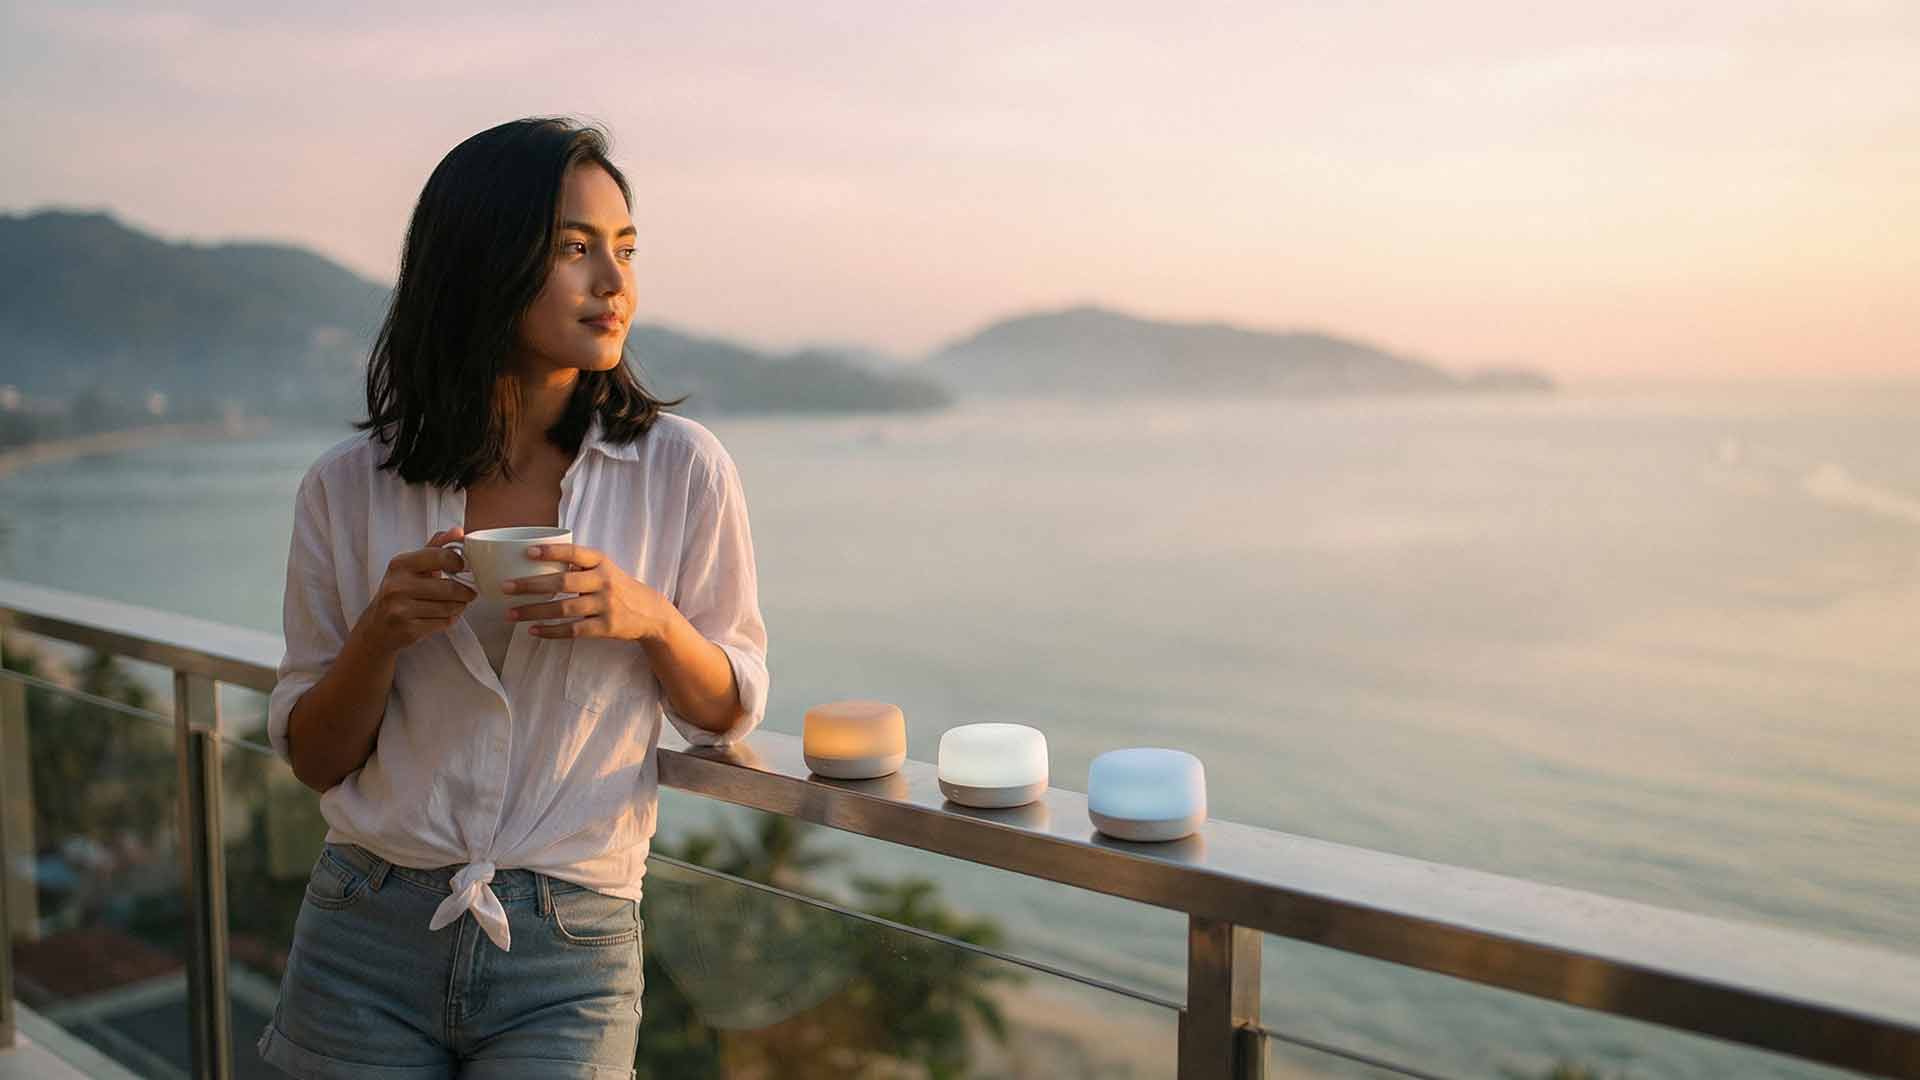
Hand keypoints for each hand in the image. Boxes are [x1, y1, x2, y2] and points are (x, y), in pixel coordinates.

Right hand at [354, 528, 476, 654]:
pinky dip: (449, 620)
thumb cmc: (398, 592)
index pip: (442, 556)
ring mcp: (401, 609)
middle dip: (465, 591)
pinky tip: (444, 616)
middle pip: (450, 587)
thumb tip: (458, 531)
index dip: (459, 563)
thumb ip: (435, 547)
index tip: (463, 568)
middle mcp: (398, 585)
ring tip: (457, 604)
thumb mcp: (411, 566)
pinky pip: (443, 623)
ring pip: (449, 607)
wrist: (376, 627)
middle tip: (469, 592)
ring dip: (459, 606)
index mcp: (401, 564)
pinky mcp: (408, 629)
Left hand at [503, 543, 674, 642]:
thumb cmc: (618, 587)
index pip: (574, 553)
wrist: (651, 613)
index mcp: (601, 562)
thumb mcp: (604, 569)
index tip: (526, 553)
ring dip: (534, 611)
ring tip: (510, 613)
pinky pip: (573, 630)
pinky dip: (551, 631)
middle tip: (505, 587)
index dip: (551, 552)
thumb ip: (578, 565)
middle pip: (563, 582)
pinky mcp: (606, 627)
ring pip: (564, 609)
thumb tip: (535, 561)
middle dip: (531, 585)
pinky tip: (533, 631)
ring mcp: (606, 605)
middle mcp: (604, 581)